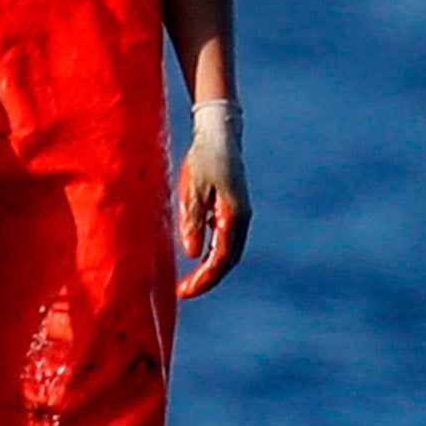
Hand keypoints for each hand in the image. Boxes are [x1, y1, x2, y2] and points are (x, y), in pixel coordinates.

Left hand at [175, 102, 249, 296]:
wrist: (219, 133)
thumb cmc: (204, 157)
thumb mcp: (192, 188)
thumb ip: (192, 220)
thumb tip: (192, 254)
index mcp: (234, 215)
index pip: (221, 258)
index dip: (204, 278)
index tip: (184, 292)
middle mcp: (242, 218)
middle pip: (227, 259)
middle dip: (207, 279)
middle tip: (183, 292)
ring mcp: (240, 213)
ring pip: (228, 251)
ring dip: (210, 268)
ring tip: (188, 281)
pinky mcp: (232, 208)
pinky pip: (225, 239)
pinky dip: (212, 253)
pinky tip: (195, 257)